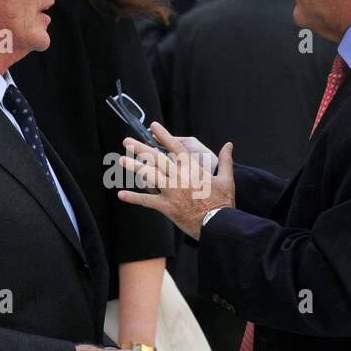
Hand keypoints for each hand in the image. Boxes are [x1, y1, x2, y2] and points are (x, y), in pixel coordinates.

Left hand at [117, 121, 234, 239]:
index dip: (163, 135)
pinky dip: (134, 198)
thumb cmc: (223, 203)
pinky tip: (121, 195)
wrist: (218, 224)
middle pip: (156, 158)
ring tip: (121, 160)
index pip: (175, 147)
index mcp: (192, 169)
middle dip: (141, 148)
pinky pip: (147, 201)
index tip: (153, 126)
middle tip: (127, 141)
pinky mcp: (167, 207)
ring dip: (134, 167)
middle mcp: (179, 177)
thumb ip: (225, 160)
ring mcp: (171, 192)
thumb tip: (228, 144)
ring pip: (149, 175)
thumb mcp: (226, 179)